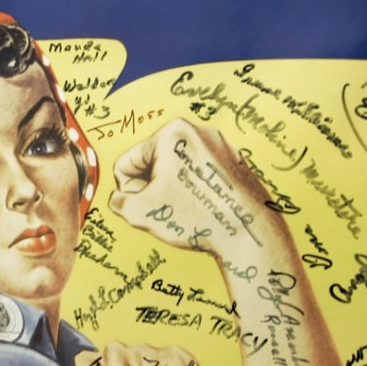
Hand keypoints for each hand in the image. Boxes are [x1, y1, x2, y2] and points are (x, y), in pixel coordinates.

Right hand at [109, 118, 283, 255]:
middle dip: (153, 190)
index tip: (147, 207)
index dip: (128, 192)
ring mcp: (221, 147)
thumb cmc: (195, 218)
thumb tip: (122, 198)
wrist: (249, 233)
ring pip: (178, 173)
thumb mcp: (138, 212)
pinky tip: (206, 211)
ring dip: (173, 193)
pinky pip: (201, 178)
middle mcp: (198, 131)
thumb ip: (118, 201)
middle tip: (169, 212)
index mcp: (172, 132)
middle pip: (153, 165)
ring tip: (189, 213)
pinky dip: (196, 195)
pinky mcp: (236, 164)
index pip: (127, 164)